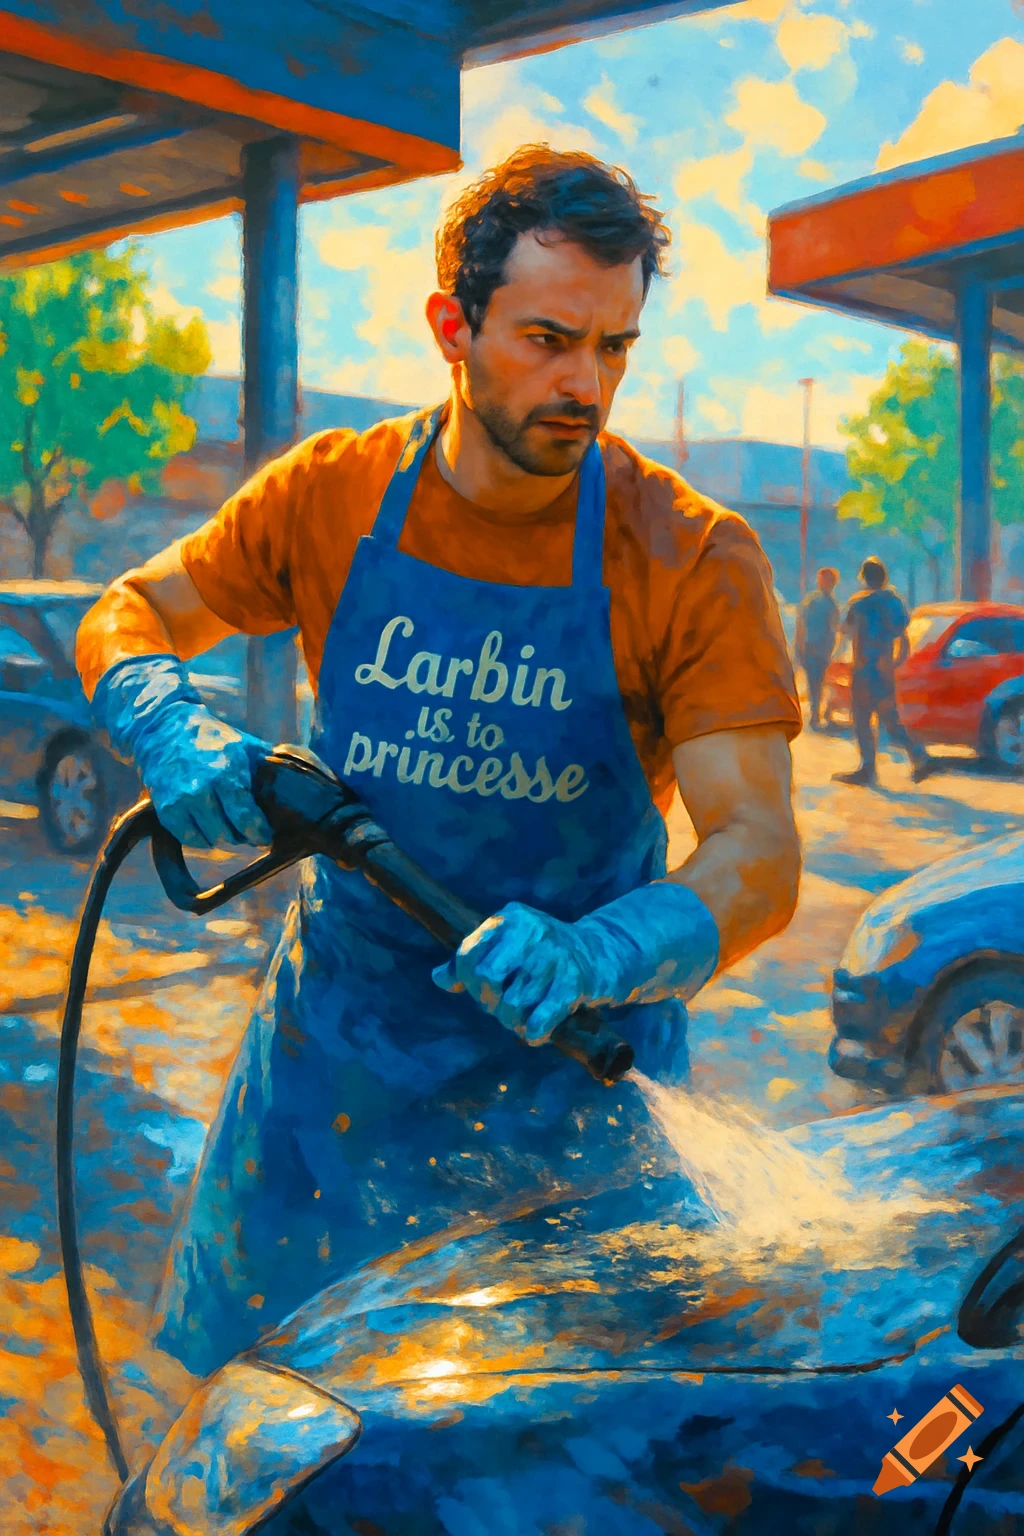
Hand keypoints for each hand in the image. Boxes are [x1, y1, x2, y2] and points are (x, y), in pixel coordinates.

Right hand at [91, 654, 272, 848]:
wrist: (166, 729)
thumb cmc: (214, 738)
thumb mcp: (247, 746)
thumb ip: (271, 766)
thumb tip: (306, 781)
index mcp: (227, 773)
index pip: (247, 819)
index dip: (259, 833)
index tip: (264, 834)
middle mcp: (202, 789)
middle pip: (229, 835)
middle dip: (243, 836)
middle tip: (247, 830)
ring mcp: (181, 800)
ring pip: (209, 841)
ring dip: (222, 838)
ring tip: (228, 825)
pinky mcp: (166, 809)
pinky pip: (189, 838)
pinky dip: (201, 837)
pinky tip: (208, 825)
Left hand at [432, 882, 719, 1045]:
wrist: (604, 954)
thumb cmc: (545, 954)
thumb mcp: (509, 946)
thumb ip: (473, 959)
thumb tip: (438, 978)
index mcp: (510, 918)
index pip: (467, 954)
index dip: (467, 980)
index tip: (482, 989)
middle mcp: (532, 931)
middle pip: (486, 980)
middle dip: (489, 1001)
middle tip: (502, 1006)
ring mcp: (554, 956)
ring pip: (512, 1005)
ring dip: (514, 1021)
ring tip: (523, 1017)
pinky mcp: (575, 983)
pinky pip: (539, 1020)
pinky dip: (533, 1033)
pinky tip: (535, 1033)